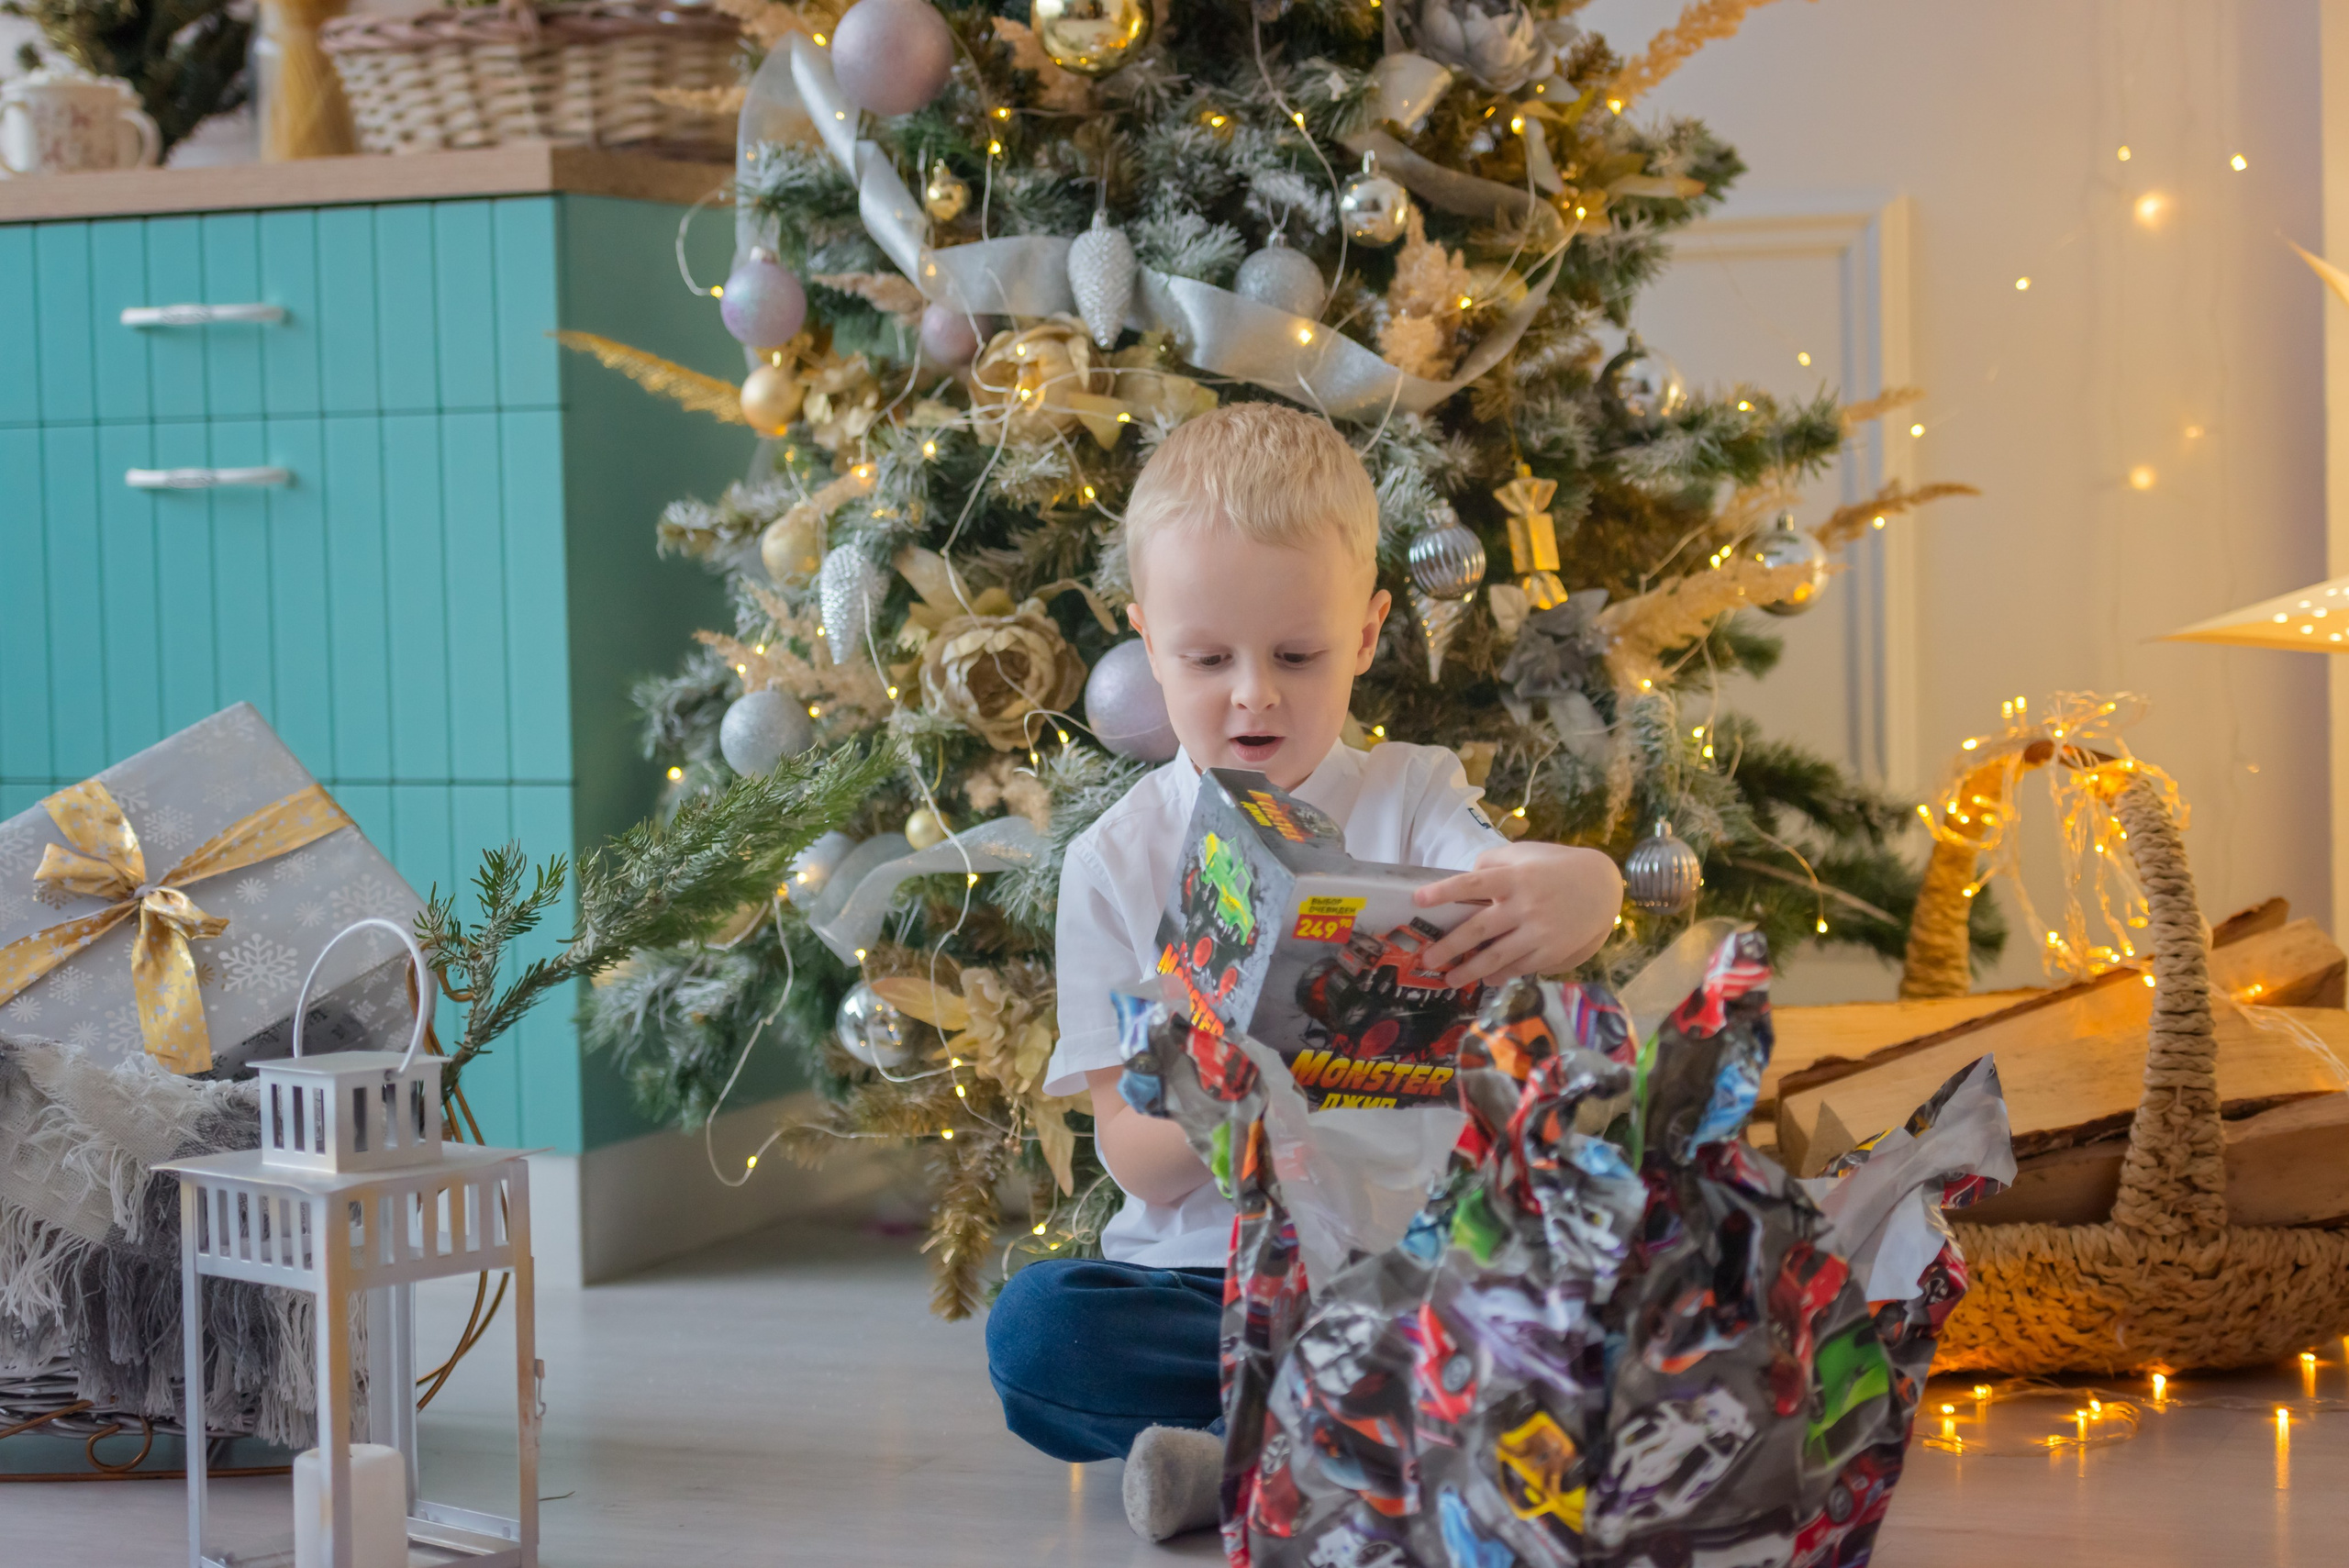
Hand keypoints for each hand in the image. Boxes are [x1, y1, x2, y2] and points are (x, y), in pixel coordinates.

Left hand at [1412, 842, 1623, 986]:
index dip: (1444, 891)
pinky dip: (1502, 975)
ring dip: (1471, 970)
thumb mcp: (1525, 854)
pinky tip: (1487, 980)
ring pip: (1498, 956)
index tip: (1418, 900)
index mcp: (1515, 877)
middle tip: (1427, 958)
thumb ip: (1493, 863)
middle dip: (1450, 946)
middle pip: (1479, 928)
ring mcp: (1538, 931)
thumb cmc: (1556, 866)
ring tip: (1450, 979)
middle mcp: (1524, 905)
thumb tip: (1465, 879)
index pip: (1472, 883)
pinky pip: (1521, 967)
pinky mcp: (1552, 951)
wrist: (1601, 886)